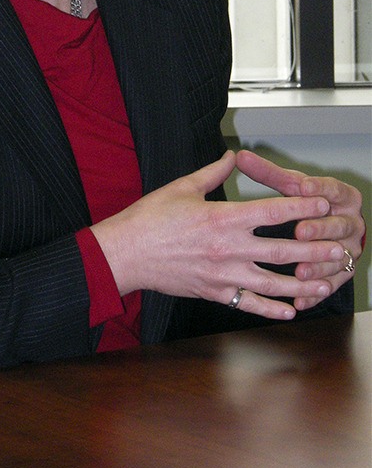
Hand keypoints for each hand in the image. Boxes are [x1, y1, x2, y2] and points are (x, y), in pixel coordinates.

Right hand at [91, 150, 344, 320]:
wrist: (126, 253)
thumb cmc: (150, 218)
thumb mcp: (183, 187)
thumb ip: (213, 173)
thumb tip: (232, 156)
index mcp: (223, 217)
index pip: (272, 210)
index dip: (301, 205)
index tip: (322, 202)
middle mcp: (229, 248)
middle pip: (283, 249)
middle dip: (315, 249)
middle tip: (340, 249)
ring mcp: (223, 274)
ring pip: (273, 282)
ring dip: (303, 284)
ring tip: (326, 284)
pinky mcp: (214, 293)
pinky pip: (250, 303)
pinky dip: (272, 309)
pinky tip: (291, 311)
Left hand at [235, 149, 364, 309]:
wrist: (334, 226)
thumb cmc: (305, 201)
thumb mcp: (291, 185)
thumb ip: (269, 173)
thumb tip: (239, 155)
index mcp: (341, 195)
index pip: (333, 188)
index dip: (319, 187)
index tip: (303, 186)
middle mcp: (350, 221)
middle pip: (337, 225)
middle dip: (319, 229)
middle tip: (300, 232)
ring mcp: (349, 248)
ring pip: (338, 259)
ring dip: (318, 266)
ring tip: (299, 272)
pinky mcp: (343, 272)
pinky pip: (332, 285)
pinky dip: (316, 293)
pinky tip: (299, 301)